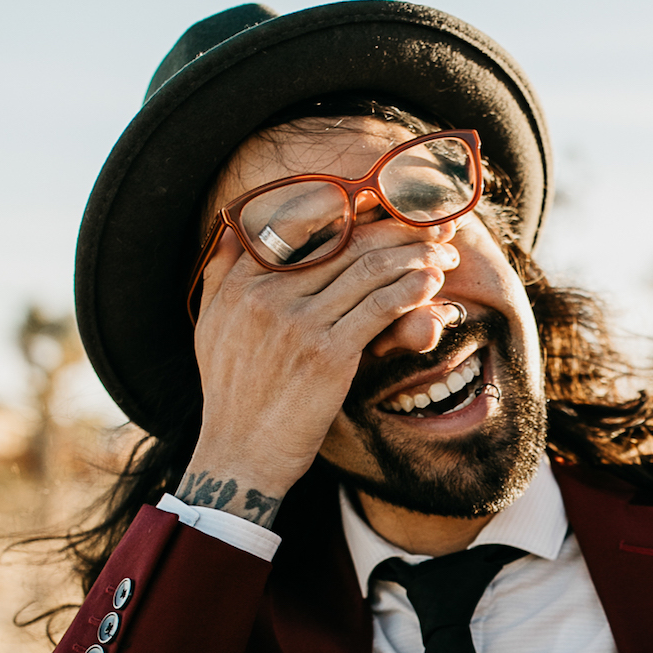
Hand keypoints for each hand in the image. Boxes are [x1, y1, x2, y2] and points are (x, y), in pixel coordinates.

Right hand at [185, 219, 463, 513]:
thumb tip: (229, 229)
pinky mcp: (328, 354)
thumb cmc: (231, 395)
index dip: (346, 204)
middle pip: (344, 240)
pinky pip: (381, 306)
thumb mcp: (210, 327)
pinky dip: (412, 288)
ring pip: (369, 267)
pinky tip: (431, 283)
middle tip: (430, 222)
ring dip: (414, 253)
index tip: (379, 198)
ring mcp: (299, 323)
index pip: (299, 223)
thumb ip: (219, 275)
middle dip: (396, 225)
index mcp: (242, 284)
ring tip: (442, 251)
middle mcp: (267, 296)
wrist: (240, 455)